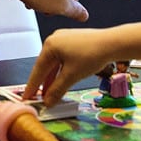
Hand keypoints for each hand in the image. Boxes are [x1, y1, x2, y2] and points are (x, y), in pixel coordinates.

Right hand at [22, 20, 140, 105]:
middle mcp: (53, 39)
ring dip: (53, 77)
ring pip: (55, 62)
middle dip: (43, 83)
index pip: (38, 70)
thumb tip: (48, 102)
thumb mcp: (72, 76)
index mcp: (49, 46)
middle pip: (45, 65)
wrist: (113, 43)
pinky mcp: (73, 40)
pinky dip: (61, 70)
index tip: (26, 97)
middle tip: (38, 97)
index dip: (32, 86)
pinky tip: (62, 79)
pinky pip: (62, 57)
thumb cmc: (91, 56)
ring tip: (50, 92)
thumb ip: (57, 89)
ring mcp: (63, 38)